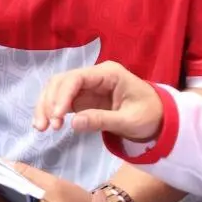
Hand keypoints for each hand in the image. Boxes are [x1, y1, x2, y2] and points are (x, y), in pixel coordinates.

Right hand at [35, 60, 162, 141]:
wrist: (159, 118)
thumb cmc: (149, 115)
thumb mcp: (130, 121)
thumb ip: (102, 120)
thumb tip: (73, 123)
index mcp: (108, 74)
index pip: (77, 78)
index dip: (62, 95)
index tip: (57, 117)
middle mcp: (94, 76)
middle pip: (61, 81)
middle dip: (49, 101)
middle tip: (46, 126)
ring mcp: (86, 86)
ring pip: (57, 90)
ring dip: (46, 106)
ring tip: (41, 128)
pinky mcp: (82, 98)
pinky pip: (61, 101)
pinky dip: (51, 111)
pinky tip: (46, 124)